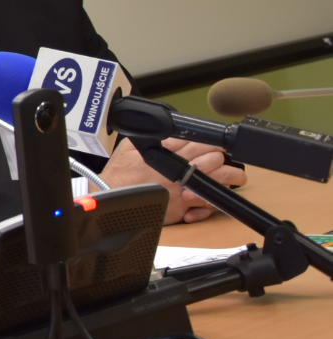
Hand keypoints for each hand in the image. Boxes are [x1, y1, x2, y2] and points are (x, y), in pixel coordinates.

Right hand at [101, 137, 246, 223]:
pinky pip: (210, 204)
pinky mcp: (183, 207)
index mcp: (168, 152)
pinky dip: (214, 200)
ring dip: (229, 175)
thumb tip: (170, 131)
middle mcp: (178, 170)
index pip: (201, 141)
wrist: (109, 197)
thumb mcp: (130, 146)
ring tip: (229, 174)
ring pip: (221, 179)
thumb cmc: (118, 174)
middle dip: (221, 155)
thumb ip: (153, 138)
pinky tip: (212, 196)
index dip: (212, 141)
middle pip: (216, 157)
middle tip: (220, 157)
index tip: (217, 142)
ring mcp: (183, 189)